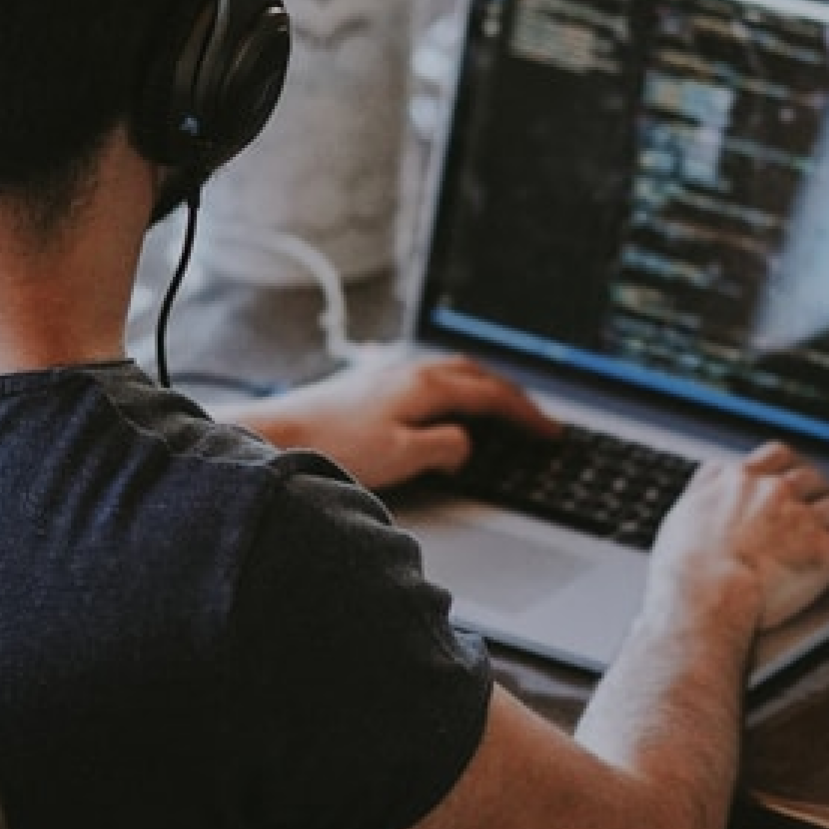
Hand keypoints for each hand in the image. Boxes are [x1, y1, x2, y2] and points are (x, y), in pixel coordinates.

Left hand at [226, 350, 555, 490]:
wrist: (278, 434)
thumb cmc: (334, 446)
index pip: (492, 395)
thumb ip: (445, 447)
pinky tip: (441, 399)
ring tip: (497, 407)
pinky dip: (451, 388)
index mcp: (426, 386)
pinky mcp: (368, 384)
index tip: (549, 431)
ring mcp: (388, 373)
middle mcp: (410, 371)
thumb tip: (466, 443)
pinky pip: (426, 377)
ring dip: (481, 387)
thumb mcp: (403, 456)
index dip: (526, 414)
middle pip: (476, 375)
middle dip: (510, 395)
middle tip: (533, 418)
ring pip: (451, 372)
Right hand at [649, 441, 828, 636]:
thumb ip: (701, 491)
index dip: (793, 464)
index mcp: (739, 481)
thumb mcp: (681, 516)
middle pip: (815, 480)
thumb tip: (707, 477)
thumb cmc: (684, 570)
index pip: (775, 458)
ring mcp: (802, 520)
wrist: (703, 596)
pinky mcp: (826, 551)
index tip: (800, 470)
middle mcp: (774, 492)